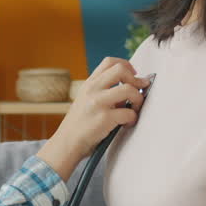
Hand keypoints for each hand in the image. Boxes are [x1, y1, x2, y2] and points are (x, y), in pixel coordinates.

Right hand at [38, 57, 150, 182]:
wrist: (67, 143)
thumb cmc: (80, 125)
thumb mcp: (86, 101)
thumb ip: (103, 91)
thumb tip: (131, 87)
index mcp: (89, 84)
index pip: (109, 62)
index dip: (126, 65)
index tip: (132, 75)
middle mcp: (92, 89)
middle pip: (121, 69)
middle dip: (135, 79)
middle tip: (138, 91)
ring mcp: (97, 103)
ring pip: (129, 89)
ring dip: (138, 99)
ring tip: (135, 109)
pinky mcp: (104, 118)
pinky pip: (129, 112)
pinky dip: (133, 118)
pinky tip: (127, 124)